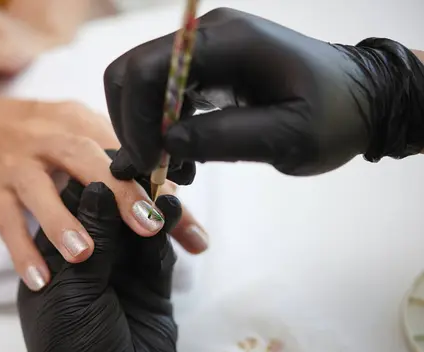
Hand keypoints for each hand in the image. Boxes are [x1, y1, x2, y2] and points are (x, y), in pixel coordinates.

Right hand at [0, 87, 206, 289]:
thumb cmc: (30, 128)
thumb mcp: (72, 125)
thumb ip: (112, 153)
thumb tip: (165, 188)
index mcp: (79, 122)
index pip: (128, 154)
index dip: (162, 188)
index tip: (192, 228)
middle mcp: (49, 138)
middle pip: (88, 160)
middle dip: (122, 194)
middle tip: (154, 229)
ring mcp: (17, 164)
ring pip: (40, 188)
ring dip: (64, 221)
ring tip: (87, 256)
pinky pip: (5, 221)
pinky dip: (21, 250)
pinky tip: (40, 279)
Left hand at [18, 180, 179, 351]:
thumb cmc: (72, 347)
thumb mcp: (73, 290)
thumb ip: (90, 239)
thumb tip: (97, 187)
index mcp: (56, 258)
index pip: (73, 210)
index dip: (93, 184)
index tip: (113, 158)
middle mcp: (89, 259)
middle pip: (110, 214)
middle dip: (128, 194)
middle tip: (148, 168)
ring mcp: (122, 271)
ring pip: (138, 229)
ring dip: (151, 210)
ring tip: (164, 191)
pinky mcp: (151, 285)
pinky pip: (159, 253)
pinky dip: (168, 233)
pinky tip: (172, 215)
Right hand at [104, 7, 420, 181]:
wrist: (360, 100)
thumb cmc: (335, 115)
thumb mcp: (289, 135)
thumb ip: (226, 137)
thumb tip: (167, 143)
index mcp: (228, 41)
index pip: (150, 67)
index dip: (137, 118)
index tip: (149, 162)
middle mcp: (206, 37)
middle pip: (134, 71)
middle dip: (133, 124)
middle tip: (152, 168)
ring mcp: (204, 51)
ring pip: (143, 85)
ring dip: (147, 131)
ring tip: (177, 170)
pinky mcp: (206, 71)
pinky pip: (163, 96)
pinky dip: (163, 130)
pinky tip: (185, 159)